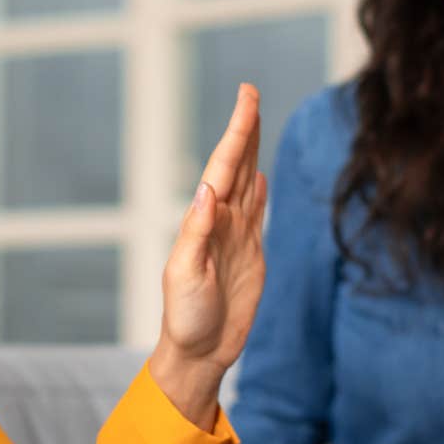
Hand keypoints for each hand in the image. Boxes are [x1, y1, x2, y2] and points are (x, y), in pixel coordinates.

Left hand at [150, 83, 268, 429]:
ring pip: (247, 182)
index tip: (246, 97)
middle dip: (245, 129)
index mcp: (203, 221)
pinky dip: (258, 190)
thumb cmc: (185, 318)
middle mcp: (219, 222)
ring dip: (252, 151)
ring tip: (255, 120)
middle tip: (249, 91)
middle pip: (236, 165)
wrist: (199, 352)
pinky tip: (258, 174)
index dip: (237, 131)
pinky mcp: (250, 255)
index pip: (223, 166)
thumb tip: (209, 191)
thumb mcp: (185, 275)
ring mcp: (236, 237)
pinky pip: (256, 214)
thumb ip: (197, 233)